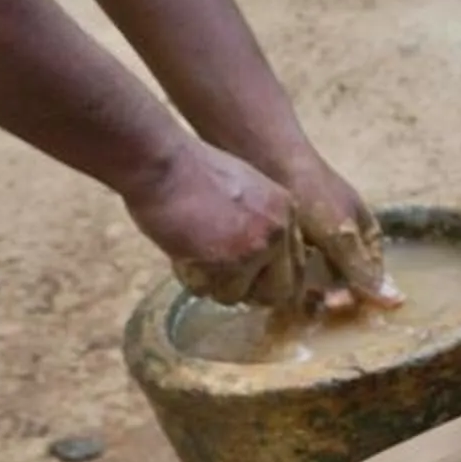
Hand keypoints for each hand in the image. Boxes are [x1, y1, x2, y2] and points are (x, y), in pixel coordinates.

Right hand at [121, 137, 306, 308]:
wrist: (164, 166)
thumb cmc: (193, 172)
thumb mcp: (247, 191)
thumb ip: (262, 224)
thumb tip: (262, 263)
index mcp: (286, 213)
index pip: (296, 268)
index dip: (273, 281)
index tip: (254, 284)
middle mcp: (277, 234)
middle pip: (277, 293)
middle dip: (249, 292)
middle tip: (223, 279)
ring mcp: (252, 250)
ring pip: (236, 296)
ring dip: (212, 283)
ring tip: (194, 253)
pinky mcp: (223, 264)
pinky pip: (206, 290)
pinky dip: (189, 277)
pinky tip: (180, 251)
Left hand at [267, 147, 395, 312]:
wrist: (268, 159)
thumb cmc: (313, 195)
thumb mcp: (341, 234)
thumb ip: (361, 267)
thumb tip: (395, 301)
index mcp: (367, 231)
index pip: (371, 276)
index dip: (357, 294)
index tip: (335, 304)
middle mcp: (346, 234)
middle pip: (345, 277)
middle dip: (331, 292)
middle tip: (312, 300)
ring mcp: (318, 234)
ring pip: (319, 273)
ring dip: (308, 287)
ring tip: (292, 292)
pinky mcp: (291, 234)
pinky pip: (295, 265)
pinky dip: (289, 274)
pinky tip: (276, 280)